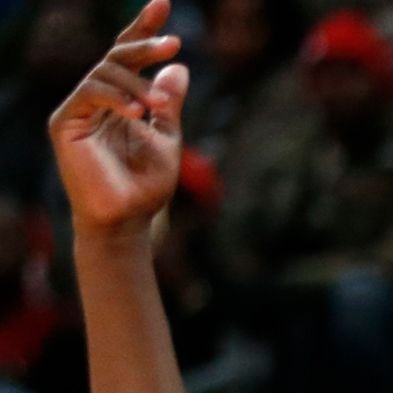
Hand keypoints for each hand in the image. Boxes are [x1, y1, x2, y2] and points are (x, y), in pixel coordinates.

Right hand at [48, 2, 187, 237]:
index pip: (128, 55)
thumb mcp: (167, 139)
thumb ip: (168, 104)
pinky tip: (137, 113)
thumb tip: (179, 66)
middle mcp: (96, 98)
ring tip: (158, 106)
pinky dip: (115, 98)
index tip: (164, 3)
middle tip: (172, 42)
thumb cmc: (145, 188)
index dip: (143, 28)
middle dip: (143, 44)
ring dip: (137, 84)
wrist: (127, 222)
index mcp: (119, 99)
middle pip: (116, 56)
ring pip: (105, 74)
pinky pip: (89, 93)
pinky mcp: (64, 122)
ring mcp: (78, 108)